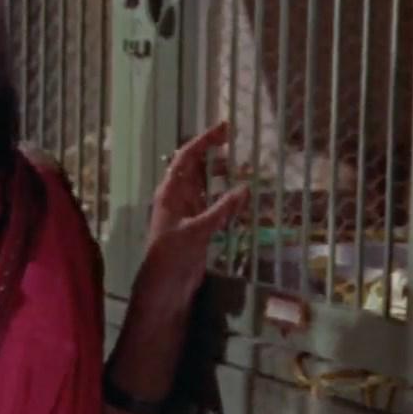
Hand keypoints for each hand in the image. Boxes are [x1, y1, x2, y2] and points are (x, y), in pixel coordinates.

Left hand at [140, 121, 248, 304]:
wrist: (166, 285)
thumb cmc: (172, 255)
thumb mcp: (197, 231)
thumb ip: (220, 210)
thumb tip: (244, 188)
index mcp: (170, 193)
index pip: (185, 158)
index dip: (203, 141)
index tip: (223, 128)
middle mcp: (178, 198)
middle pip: (196, 167)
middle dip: (214, 153)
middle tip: (236, 141)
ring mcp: (188, 211)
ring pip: (207, 185)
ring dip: (223, 175)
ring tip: (246, 169)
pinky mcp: (198, 225)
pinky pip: (215, 204)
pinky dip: (228, 197)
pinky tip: (243, 195)